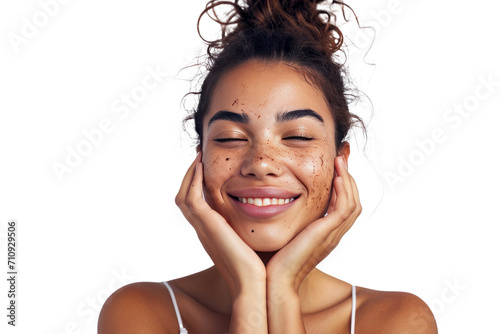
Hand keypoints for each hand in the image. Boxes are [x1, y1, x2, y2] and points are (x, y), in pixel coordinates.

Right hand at [175, 152, 266, 299]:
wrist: (253, 286)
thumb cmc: (258, 270)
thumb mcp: (252, 243)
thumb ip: (252, 229)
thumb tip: (268, 216)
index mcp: (211, 234)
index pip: (196, 205)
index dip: (198, 187)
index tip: (206, 169)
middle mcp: (203, 230)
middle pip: (185, 198)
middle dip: (190, 177)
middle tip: (198, 158)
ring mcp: (203, 228)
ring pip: (184, 195)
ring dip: (190, 174)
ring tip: (199, 157)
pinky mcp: (208, 226)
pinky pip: (193, 197)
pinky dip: (194, 181)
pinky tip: (202, 167)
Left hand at [266, 155, 361, 291]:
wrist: (275, 281)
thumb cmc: (275, 260)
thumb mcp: (285, 233)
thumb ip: (288, 220)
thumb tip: (274, 202)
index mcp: (325, 233)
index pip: (343, 204)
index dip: (342, 184)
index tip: (335, 166)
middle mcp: (333, 233)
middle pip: (353, 201)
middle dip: (349, 178)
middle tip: (342, 158)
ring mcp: (332, 235)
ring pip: (353, 203)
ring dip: (348, 180)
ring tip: (340, 162)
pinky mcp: (326, 235)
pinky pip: (343, 209)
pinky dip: (343, 192)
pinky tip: (335, 178)